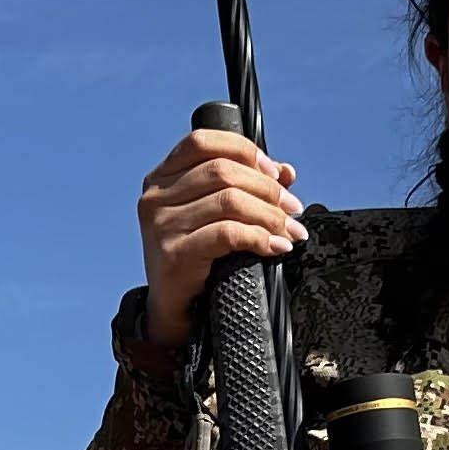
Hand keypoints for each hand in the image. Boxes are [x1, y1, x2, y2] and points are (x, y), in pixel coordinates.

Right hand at [137, 126, 306, 349]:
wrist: (175, 308)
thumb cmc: (198, 257)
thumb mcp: (217, 215)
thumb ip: (246, 187)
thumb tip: (286, 171)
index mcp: (162, 177)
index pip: (202, 141)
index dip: (243, 150)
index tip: (274, 172)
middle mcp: (156, 197)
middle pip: (223, 171)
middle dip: (267, 188)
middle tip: (293, 209)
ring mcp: (161, 225)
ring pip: (230, 201)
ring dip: (271, 215)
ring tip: (290, 230)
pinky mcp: (174, 254)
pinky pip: (228, 234)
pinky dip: (260, 237)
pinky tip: (276, 246)